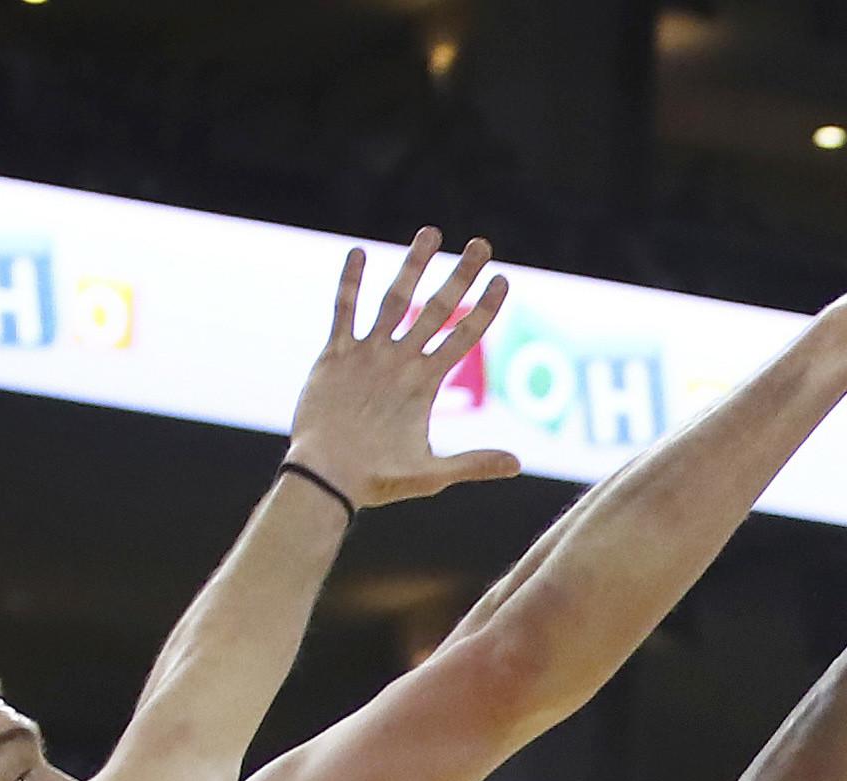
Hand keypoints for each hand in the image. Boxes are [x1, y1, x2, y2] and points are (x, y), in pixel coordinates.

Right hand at [288, 228, 518, 508]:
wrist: (329, 480)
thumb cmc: (379, 481)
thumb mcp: (431, 474)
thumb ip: (472, 464)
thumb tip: (516, 465)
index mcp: (425, 382)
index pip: (464, 335)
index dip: (484, 309)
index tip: (503, 280)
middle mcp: (401, 362)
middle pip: (437, 308)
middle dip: (459, 276)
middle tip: (482, 244)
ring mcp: (370, 356)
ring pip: (395, 300)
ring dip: (412, 267)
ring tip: (431, 233)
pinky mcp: (336, 357)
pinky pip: (345, 313)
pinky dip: (351, 284)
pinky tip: (359, 253)